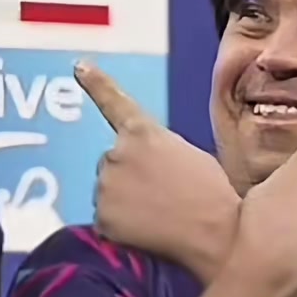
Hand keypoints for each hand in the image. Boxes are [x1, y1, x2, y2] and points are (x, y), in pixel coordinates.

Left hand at [76, 61, 240, 282]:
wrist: (218, 231)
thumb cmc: (211, 193)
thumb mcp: (187, 154)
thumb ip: (154, 151)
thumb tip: (138, 171)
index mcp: (142, 132)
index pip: (114, 103)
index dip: (95, 83)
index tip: (78, 65)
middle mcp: (116, 153)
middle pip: (113, 163)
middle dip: (130, 177)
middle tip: (163, 194)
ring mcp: (105, 186)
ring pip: (108, 192)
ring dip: (125, 200)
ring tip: (160, 212)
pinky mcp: (102, 218)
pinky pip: (107, 220)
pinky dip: (122, 227)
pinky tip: (148, 230)